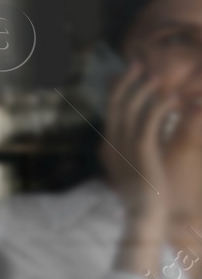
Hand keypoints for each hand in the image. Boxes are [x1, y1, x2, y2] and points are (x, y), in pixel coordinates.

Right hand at [101, 63, 175, 225]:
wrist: (145, 213)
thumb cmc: (143, 195)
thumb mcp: (134, 169)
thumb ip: (134, 150)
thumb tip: (143, 135)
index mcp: (108, 148)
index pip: (109, 113)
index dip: (117, 91)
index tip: (127, 77)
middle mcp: (111, 143)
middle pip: (116, 105)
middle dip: (127, 82)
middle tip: (137, 65)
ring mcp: (125, 146)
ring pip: (131, 107)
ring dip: (144, 89)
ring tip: (156, 76)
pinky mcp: (143, 148)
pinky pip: (151, 118)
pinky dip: (160, 105)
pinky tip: (171, 97)